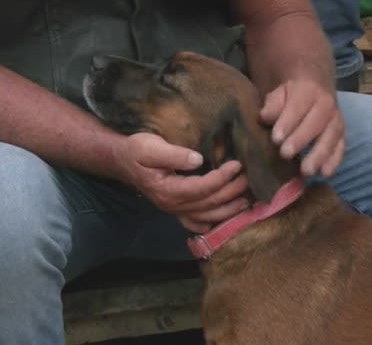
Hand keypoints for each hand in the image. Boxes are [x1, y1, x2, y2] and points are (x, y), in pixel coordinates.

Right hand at [118, 133, 249, 232]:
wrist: (123, 161)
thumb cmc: (137, 150)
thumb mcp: (150, 147)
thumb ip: (174, 155)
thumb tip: (198, 160)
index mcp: (168, 190)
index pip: (202, 188)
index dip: (222, 178)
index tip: (237, 165)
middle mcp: (173, 205)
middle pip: (208, 204)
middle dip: (231, 192)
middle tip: (248, 179)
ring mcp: (174, 211)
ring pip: (206, 217)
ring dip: (228, 210)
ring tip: (246, 200)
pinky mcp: (176, 210)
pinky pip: (196, 223)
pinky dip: (212, 223)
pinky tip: (225, 218)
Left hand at [260, 79, 344, 176]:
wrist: (315, 88)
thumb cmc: (291, 95)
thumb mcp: (279, 93)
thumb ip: (273, 104)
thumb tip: (265, 117)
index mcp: (308, 90)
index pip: (298, 106)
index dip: (288, 122)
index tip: (276, 138)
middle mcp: (326, 103)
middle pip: (316, 122)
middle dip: (301, 139)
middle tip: (286, 154)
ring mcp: (336, 119)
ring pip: (332, 136)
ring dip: (320, 154)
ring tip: (307, 171)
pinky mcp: (341, 134)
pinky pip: (341, 147)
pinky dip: (334, 161)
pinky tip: (325, 174)